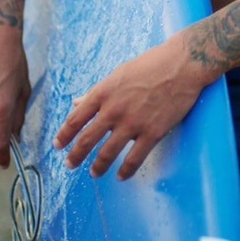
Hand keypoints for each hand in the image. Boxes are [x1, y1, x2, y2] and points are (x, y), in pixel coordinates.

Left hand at [53, 34, 210, 180]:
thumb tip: (76, 103)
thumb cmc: (150, 64)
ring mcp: (133, 123)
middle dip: (75, 156)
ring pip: (107, 153)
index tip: (57, 145)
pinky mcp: (152, 133)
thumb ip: (97, 91)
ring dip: (97, 166)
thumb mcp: (118, 73)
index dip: (64, 135)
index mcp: (103, 92)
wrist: (181, 65)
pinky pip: (134, 159)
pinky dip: (125, 171)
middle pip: (87, 139)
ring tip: (93, 173)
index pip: (75, 118)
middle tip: (69, 165)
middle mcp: (114, 109)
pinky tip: (121, 176)